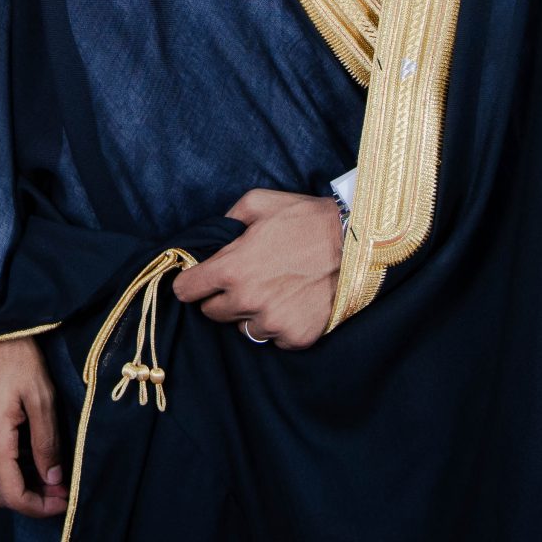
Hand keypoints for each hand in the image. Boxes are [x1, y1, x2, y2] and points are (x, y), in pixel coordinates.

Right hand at [0, 336, 67, 517]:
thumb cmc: (14, 355)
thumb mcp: (40, 396)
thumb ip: (46, 442)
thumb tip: (52, 478)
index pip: (12, 495)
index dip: (40, 507)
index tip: (65, 499)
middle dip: (30, 501)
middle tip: (60, 490)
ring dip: (19, 485)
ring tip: (50, 474)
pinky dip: (7, 470)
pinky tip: (30, 454)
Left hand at [172, 188, 343, 349]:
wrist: (355, 243)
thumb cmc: (306, 220)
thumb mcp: (259, 203)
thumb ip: (228, 218)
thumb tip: (214, 234)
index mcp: (232, 269)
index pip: (186, 291)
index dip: (191, 283)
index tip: (198, 280)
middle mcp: (248, 300)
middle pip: (212, 313)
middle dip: (222, 298)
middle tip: (244, 281)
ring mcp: (273, 322)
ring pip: (244, 328)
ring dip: (252, 314)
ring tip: (274, 291)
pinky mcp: (297, 338)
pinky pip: (274, 339)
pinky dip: (280, 325)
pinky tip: (293, 304)